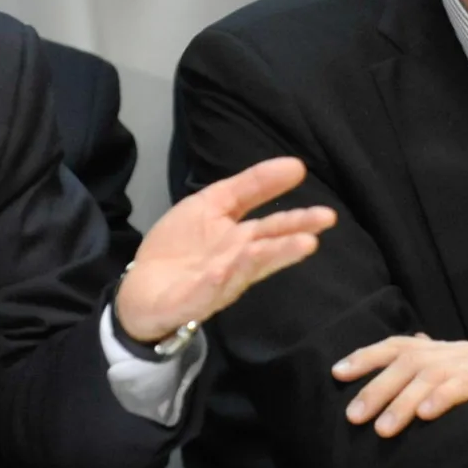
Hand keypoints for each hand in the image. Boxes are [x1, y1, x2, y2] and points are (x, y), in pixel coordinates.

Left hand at [113, 157, 336, 342]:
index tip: (326, 214)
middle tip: (315, 235)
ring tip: (281, 249)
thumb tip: (296, 165)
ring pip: (240, 273)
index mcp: (243, 241)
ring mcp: (213, 285)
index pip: (274, 229)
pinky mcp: (188, 302)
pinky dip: (213, 282)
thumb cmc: (183, 246)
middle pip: (265, 253)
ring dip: (259, 262)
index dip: (298, 220)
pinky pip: (202, 292)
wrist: (142, 289)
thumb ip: (251, 186)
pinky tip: (221, 270)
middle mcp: (235, 265)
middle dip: (288, 246)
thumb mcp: (213, 204)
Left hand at [334, 334, 467, 434]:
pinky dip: (445, 396)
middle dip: (378, 386)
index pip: (402, 345)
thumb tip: (391, 396)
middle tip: (355, 415)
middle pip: (412, 358)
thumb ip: (433, 388)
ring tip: (384, 428)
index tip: (338, 373)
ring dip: (404, 400)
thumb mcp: (462, 396)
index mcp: (452, 351)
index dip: (368, 356)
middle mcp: (466, 349)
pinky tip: (427, 414)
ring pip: (435, 372)